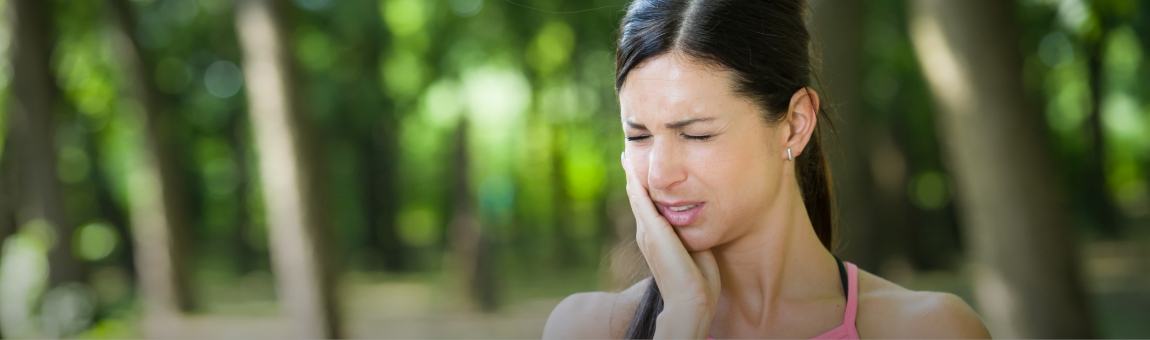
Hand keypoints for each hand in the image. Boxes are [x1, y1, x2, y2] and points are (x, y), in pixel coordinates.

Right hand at [621, 152, 720, 338]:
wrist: (691, 300)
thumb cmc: (699, 282)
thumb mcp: (695, 251)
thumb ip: (690, 235)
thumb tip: (697, 220)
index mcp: (656, 241)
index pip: (647, 209)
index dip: (643, 190)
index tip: (642, 173)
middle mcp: (646, 235)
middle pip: (637, 199)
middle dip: (633, 178)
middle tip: (627, 156)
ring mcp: (646, 232)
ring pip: (636, 197)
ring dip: (631, 176)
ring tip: (626, 156)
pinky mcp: (652, 230)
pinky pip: (640, 199)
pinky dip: (634, 181)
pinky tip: (631, 166)